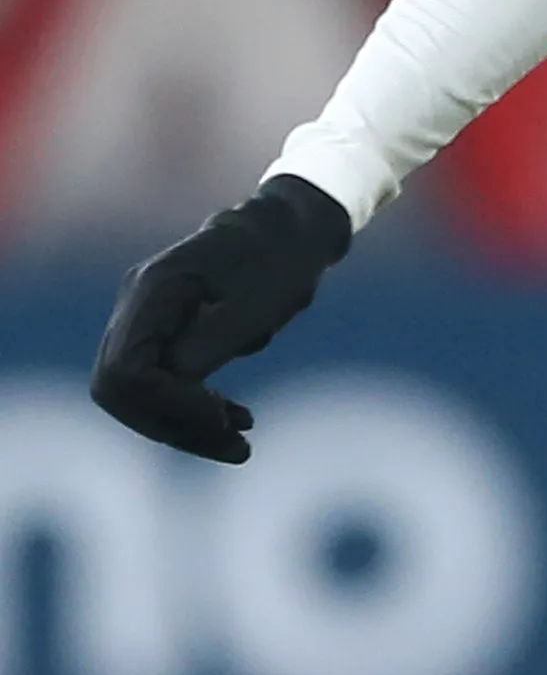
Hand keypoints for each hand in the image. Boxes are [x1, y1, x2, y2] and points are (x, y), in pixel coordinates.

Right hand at [90, 175, 351, 463]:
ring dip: (186, 423)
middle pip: (121, 388)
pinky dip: (193, 406)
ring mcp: (147, 316)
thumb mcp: (255, 307)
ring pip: (139, 391)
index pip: (126, 372)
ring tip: (241, 443)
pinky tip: (235, 421)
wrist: (297, 229)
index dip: (167, 406)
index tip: (222, 418)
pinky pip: (159, 379)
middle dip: (173, 425)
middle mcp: (137, 303)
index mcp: (154, 290)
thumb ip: (204, 346)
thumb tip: (171, 387)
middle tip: (235, 446)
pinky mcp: (165, 329)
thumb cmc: (282, 260)